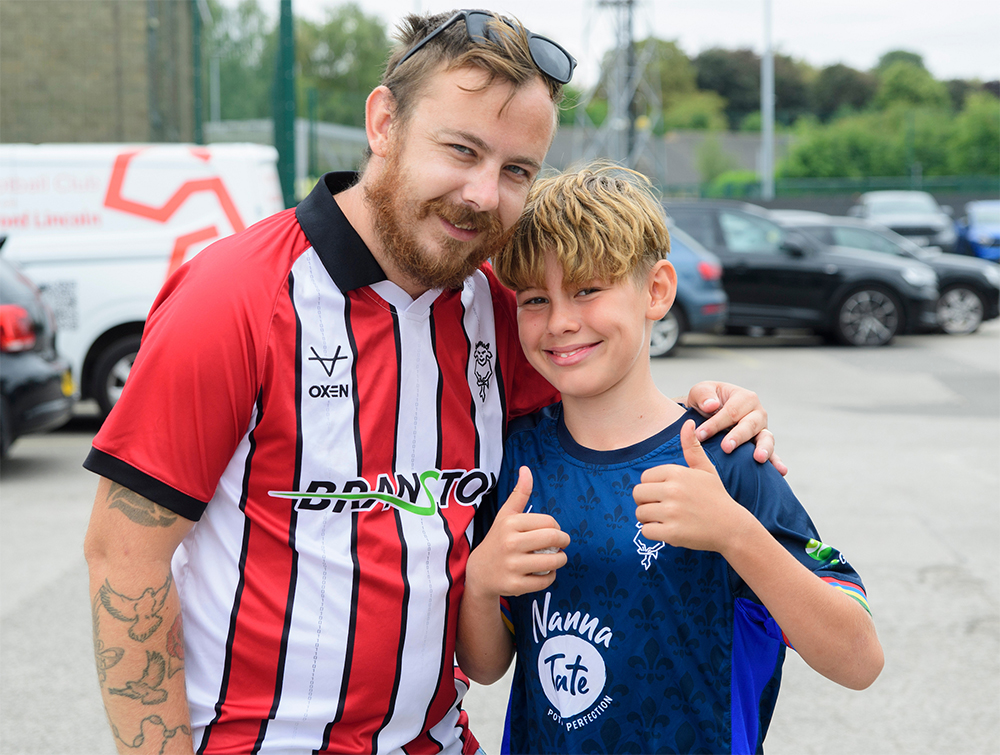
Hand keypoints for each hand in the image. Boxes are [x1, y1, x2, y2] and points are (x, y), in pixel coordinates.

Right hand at [466, 467, 569, 598]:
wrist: (479, 572)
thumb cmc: (498, 539)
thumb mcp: (506, 515)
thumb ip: (519, 493)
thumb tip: (526, 469)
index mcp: (510, 523)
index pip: (549, 522)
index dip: (557, 527)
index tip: (553, 531)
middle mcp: (511, 543)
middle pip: (554, 539)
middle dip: (564, 542)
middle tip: (561, 545)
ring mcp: (513, 565)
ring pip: (553, 561)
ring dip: (561, 560)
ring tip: (557, 558)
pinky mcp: (516, 585)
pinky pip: (546, 580)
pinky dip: (551, 576)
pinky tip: (545, 572)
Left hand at [633, 420, 751, 552]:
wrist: (732, 527)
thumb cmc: (716, 496)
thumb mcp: (705, 469)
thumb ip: (692, 447)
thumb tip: (687, 422)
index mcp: (676, 472)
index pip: (644, 478)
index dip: (652, 487)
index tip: (667, 494)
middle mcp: (672, 490)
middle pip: (637, 494)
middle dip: (646, 502)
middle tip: (663, 508)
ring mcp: (672, 512)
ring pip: (640, 514)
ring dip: (649, 519)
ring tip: (667, 519)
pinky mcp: (672, 533)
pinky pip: (646, 532)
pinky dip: (654, 533)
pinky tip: (668, 531)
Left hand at [685, 381, 786, 475]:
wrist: (708, 415)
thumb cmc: (705, 402)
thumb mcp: (700, 392)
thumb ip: (703, 395)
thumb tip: (711, 405)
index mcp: (744, 398)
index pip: (732, 411)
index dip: (716, 423)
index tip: (700, 435)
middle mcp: (757, 413)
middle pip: (750, 425)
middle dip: (738, 436)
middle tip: (726, 447)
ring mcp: (762, 430)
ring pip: (765, 439)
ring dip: (763, 449)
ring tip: (758, 458)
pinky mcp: (762, 446)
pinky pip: (772, 454)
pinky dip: (776, 462)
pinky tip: (781, 471)